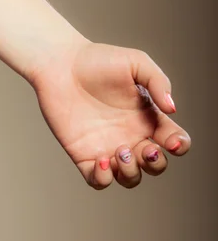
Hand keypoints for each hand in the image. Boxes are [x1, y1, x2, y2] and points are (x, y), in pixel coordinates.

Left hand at [30, 39, 190, 189]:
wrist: (59, 64)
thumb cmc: (98, 59)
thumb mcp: (136, 62)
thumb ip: (158, 81)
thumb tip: (173, 109)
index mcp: (147, 116)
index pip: (174, 141)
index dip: (179, 146)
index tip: (169, 141)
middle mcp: (131, 135)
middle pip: (155, 165)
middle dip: (155, 163)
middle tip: (143, 148)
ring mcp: (108, 146)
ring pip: (130, 178)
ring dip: (132, 172)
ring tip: (120, 151)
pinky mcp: (83, 154)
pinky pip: (99, 181)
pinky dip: (104, 179)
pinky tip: (102, 160)